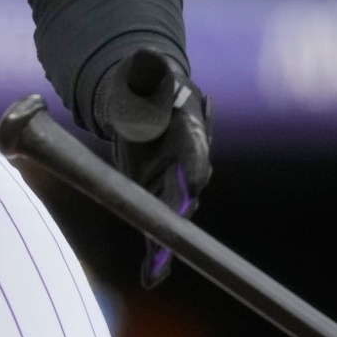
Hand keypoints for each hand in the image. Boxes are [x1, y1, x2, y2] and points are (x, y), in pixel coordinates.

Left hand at [94, 47, 213, 287]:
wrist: (140, 97)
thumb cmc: (147, 80)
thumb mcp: (145, 69)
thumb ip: (148, 69)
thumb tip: (149, 58)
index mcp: (190, 131)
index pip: (196, 152)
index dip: (194, 167)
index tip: (192, 181)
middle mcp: (187, 163)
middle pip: (188, 191)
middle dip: (181, 209)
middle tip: (175, 224)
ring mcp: (171, 184)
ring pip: (174, 216)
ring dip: (168, 241)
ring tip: (158, 266)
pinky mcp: (153, 197)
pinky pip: (157, 228)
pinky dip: (156, 255)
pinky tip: (151, 278)